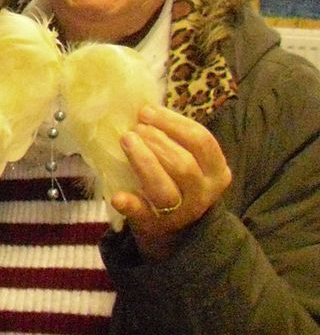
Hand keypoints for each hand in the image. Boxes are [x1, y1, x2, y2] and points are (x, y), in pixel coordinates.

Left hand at [111, 104, 230, 260]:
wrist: (174, 227)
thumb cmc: (177, 180)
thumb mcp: (187, 158)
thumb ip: (174, 137)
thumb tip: (145, 107)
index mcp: (216, 171)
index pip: (202, 141)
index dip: (173, 123)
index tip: (146, 111)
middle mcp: (203, 192)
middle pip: (183, 164)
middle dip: (156, 141)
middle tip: (134, 128)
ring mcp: (180, 211)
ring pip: (165, 187)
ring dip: (144, 161)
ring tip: (126, 140)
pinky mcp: (155, 224)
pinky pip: (143, 214)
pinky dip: (130, 204)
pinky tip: (117, 196)